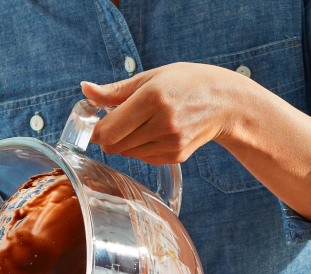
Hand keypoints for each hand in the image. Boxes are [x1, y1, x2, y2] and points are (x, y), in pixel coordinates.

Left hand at [82, 63, 243, 164]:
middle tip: (116, 121)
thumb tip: (85, 89)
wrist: (225, 102)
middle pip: (114, 145)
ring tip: (141, 123)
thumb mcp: (151, 77)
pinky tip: (155, 132)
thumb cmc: (185, 84)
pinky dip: (141, 148)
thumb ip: (115, 90)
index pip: (108, 130)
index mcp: (152, 98)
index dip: (94, 130)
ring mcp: (170, 142)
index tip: (94, 123)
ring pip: (127, 153)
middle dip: (108, 136)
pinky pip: (143, 158)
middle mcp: (162, 123)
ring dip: (125, 142)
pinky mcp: (176, 156)